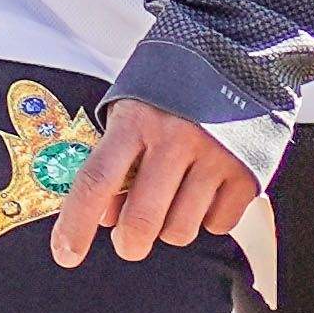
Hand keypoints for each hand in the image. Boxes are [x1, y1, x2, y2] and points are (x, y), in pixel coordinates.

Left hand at [52, 99, 262, 277]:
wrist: (239, 57)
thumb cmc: (171, 90)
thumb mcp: (131, 109)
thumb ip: (113, 159)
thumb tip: (105, 217)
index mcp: (136, 120)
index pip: (96, 181)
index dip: (76, 224)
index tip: (66, 254)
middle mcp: (175, 139)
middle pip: (141, 220)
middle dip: (129, 243)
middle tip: (129, 240)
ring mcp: (214, 156)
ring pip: (179, 231)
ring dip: (170, 229)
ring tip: (174, 200)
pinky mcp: (247, 172)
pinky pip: (218, 225)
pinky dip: (208, 219)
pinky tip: (206, 189)